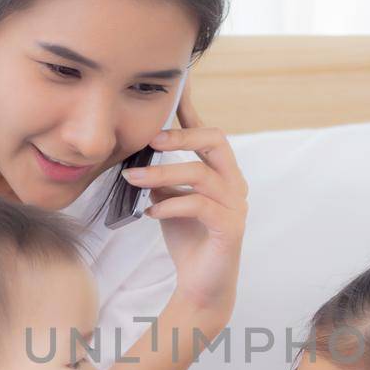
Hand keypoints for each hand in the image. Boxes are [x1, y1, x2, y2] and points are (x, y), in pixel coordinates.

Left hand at [119, 82, 247, 319]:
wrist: (202, 286)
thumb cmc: (188, 240)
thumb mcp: (169, 200)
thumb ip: (163, 177)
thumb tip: (139, 155)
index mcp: (221, 172)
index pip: (207, 132)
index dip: (191, 108)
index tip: (177, 83)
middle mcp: (234, 183)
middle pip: (216, 140)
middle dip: (181, 134)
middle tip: (150, 138)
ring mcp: (236, 206)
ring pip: (201, 173)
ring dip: (162, 173)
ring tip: (133, 179)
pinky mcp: (230, 229)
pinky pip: (200, 205)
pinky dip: (171, 204)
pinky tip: (151, 212)